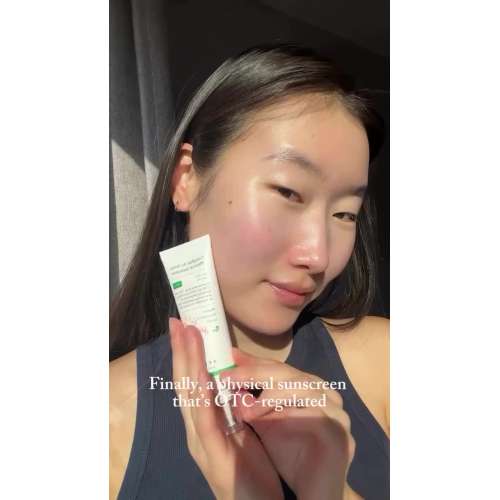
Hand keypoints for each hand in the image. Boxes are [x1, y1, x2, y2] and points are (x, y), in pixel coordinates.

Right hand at [168, 318, 283, 499]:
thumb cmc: (250, 470)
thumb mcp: (241, 430)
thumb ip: (233, 405)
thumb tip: (231, 376)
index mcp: (205, 421)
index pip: (193, 380)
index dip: (187, 353)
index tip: (185, 326)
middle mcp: (197, 428)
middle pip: (186, 383)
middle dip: (182, 351)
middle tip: (179, 322)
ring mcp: (201, 442)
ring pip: (191, 396)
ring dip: (188, 364)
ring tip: (186, 337)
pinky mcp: (213, 456)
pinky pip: (205, 421)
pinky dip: (201, 397)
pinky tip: (201, 376)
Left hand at [220, 348, 355, 499]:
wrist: (314, 491)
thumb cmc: (291, 456)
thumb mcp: (264, 424)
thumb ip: (250, 401)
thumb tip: (225, 378)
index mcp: (306, 386)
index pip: (276, 367)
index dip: (251, 361)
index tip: (228, 356)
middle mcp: (323, 391)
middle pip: (287, 372)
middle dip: (254, 372)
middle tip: (227, 376)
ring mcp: (335, 407)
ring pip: (301, 385)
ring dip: (268, 394)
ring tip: (243, 408)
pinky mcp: (340, 426)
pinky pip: (315, 409)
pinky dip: (287, 410)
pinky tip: (264, 416)